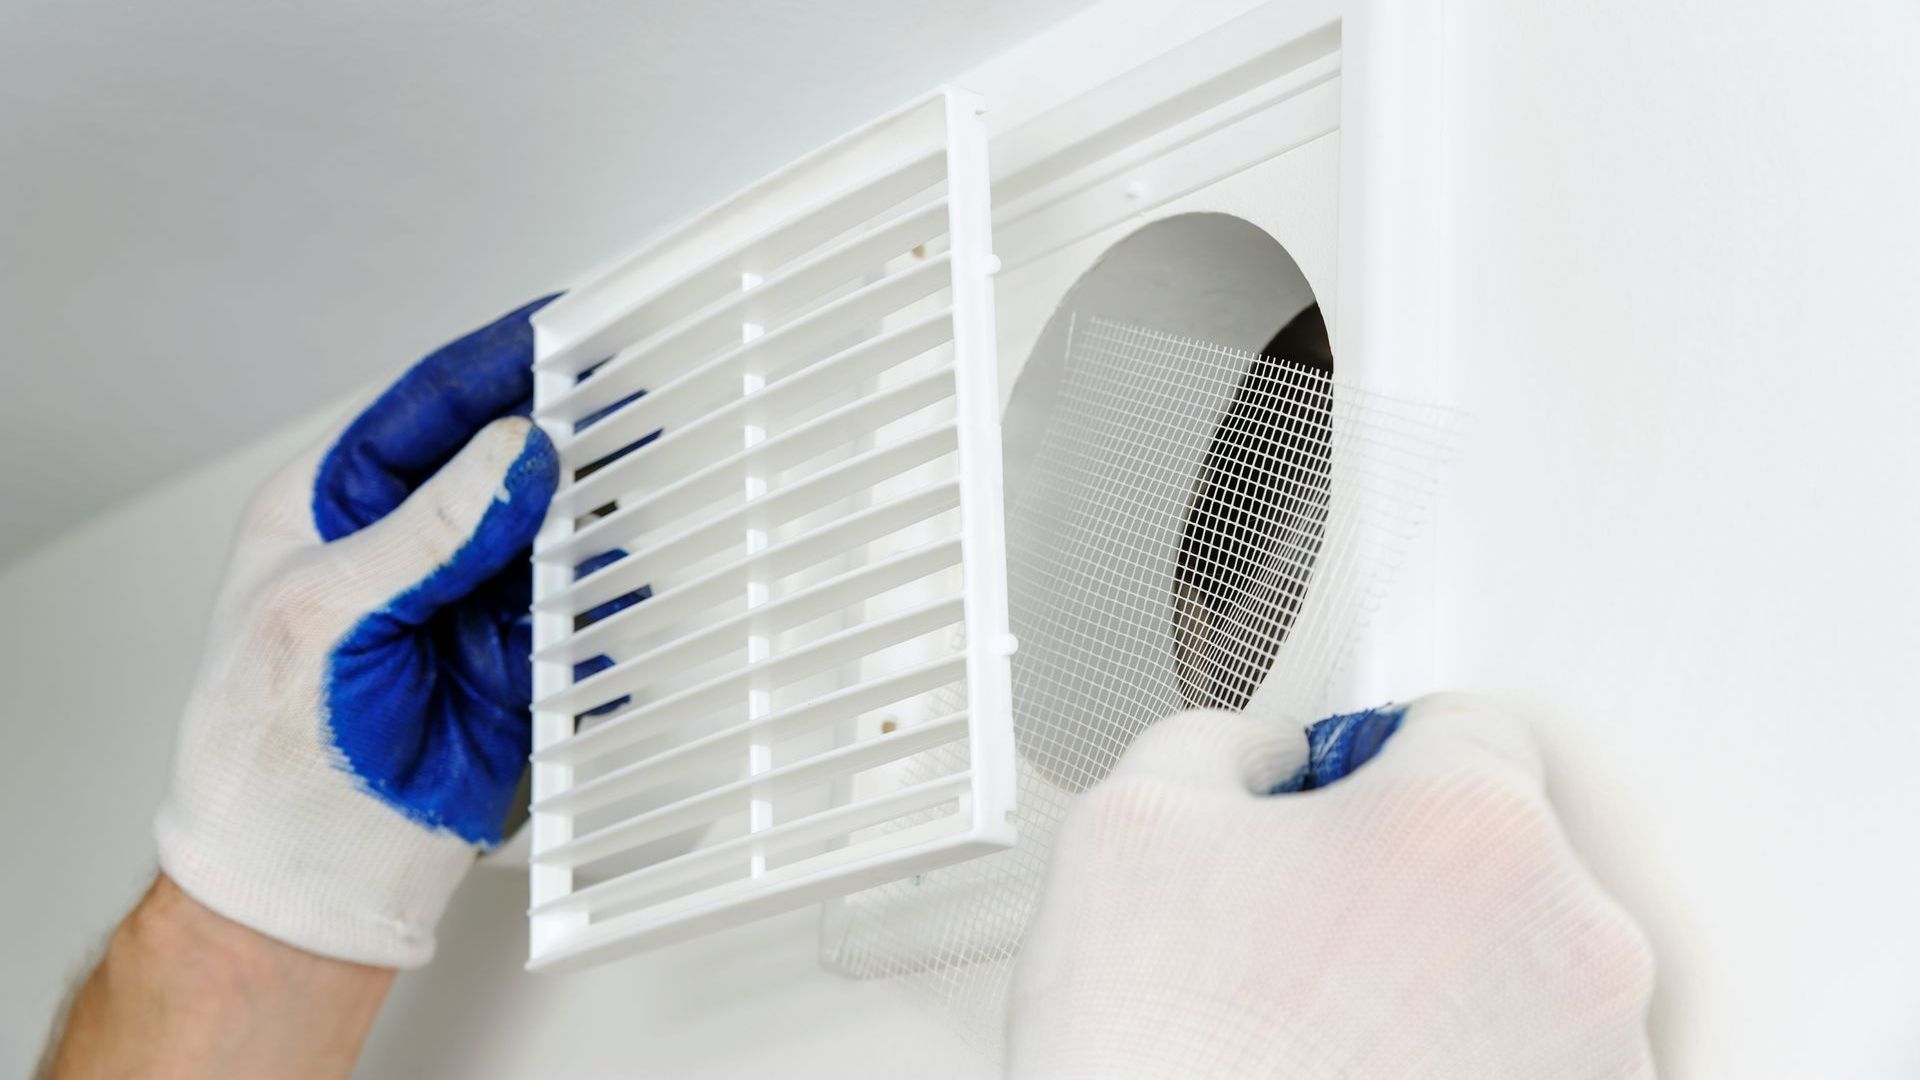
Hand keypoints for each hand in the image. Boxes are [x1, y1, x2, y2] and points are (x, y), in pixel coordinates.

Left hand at [154, 297, 559, 967]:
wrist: (306, 878)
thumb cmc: (264, 749)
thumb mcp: (327, 613)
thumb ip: (432, 531)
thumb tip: (519, 454)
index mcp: (329, 508)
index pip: (424, 411)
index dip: (493, 367)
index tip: (560, 333)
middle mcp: (402, 545)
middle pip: (499, 464)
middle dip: (560, 437)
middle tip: (624, 403)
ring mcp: (461, 601)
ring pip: (546, 532)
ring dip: (590, 515)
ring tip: (634, 486)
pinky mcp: (511, 658)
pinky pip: (573, 607)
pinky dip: (603, 594)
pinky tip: (622, 578)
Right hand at [1008, 694, 1655, 1078]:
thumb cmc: (1158, 1055)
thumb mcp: (1131, 823)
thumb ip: (1226, 742)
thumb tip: (1273, 759)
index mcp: (1469, 825)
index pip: (1470, 727)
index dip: (1389, 759)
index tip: (1353, 798)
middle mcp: (1570, 939)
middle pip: (1510, 852)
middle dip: (1417, 876)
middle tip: (1311, 931)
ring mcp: (1594, 1057)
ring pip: (1528, 968)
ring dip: (1453, 979)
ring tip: (1332, 1031)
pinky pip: (1539, 1065)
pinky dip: (1472, 1067)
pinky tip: (1369, 1079)